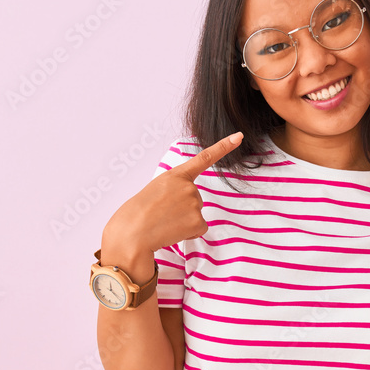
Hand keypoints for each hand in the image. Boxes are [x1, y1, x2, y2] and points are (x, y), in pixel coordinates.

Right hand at [103, 132, 243, 258]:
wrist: (131, 234)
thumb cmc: (137, 214)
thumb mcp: (155, 191)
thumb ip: (174, 191)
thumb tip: (185, 206)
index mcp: (175, 175)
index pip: (204, 158)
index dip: (224, 146)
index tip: (239, 136)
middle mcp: (188, 186)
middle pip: (196, 199)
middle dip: (182, 209)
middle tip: (162, 214)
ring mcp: (194, 202)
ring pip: (196, 215)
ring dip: (183, 222)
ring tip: (164, 222)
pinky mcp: (197, 220)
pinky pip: (199, 229)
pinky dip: (188, 233)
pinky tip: (172, 231)